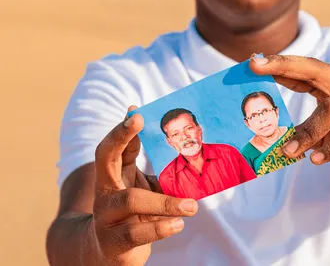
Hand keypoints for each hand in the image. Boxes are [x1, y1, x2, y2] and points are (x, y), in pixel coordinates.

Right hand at [92, 106, 197, 265]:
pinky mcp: (114, 243)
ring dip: (165, 202)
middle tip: (139, 121)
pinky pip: (137, 233)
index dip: (122, 129)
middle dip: (121, 137)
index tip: (136, 111)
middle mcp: (104, 191)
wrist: (109, 255)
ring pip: (131, 200)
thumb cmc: (133, 213)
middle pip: (106, 159)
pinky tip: (179, 224)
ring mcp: (106, 216)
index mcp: (112, 175)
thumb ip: (155, 168)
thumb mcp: (141, 187)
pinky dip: (161, 228)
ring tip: (191, 206)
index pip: (112, 146)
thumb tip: (182, 140)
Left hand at [250, 55, 329, 173]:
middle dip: (285, 66)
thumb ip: (308, 125)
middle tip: (258, 67)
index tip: (252, 61)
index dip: (278, 63)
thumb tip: (274, 137)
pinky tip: (316, 159)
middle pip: (315, 70)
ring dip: (307, 131)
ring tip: (289, 151)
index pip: (303, 68)